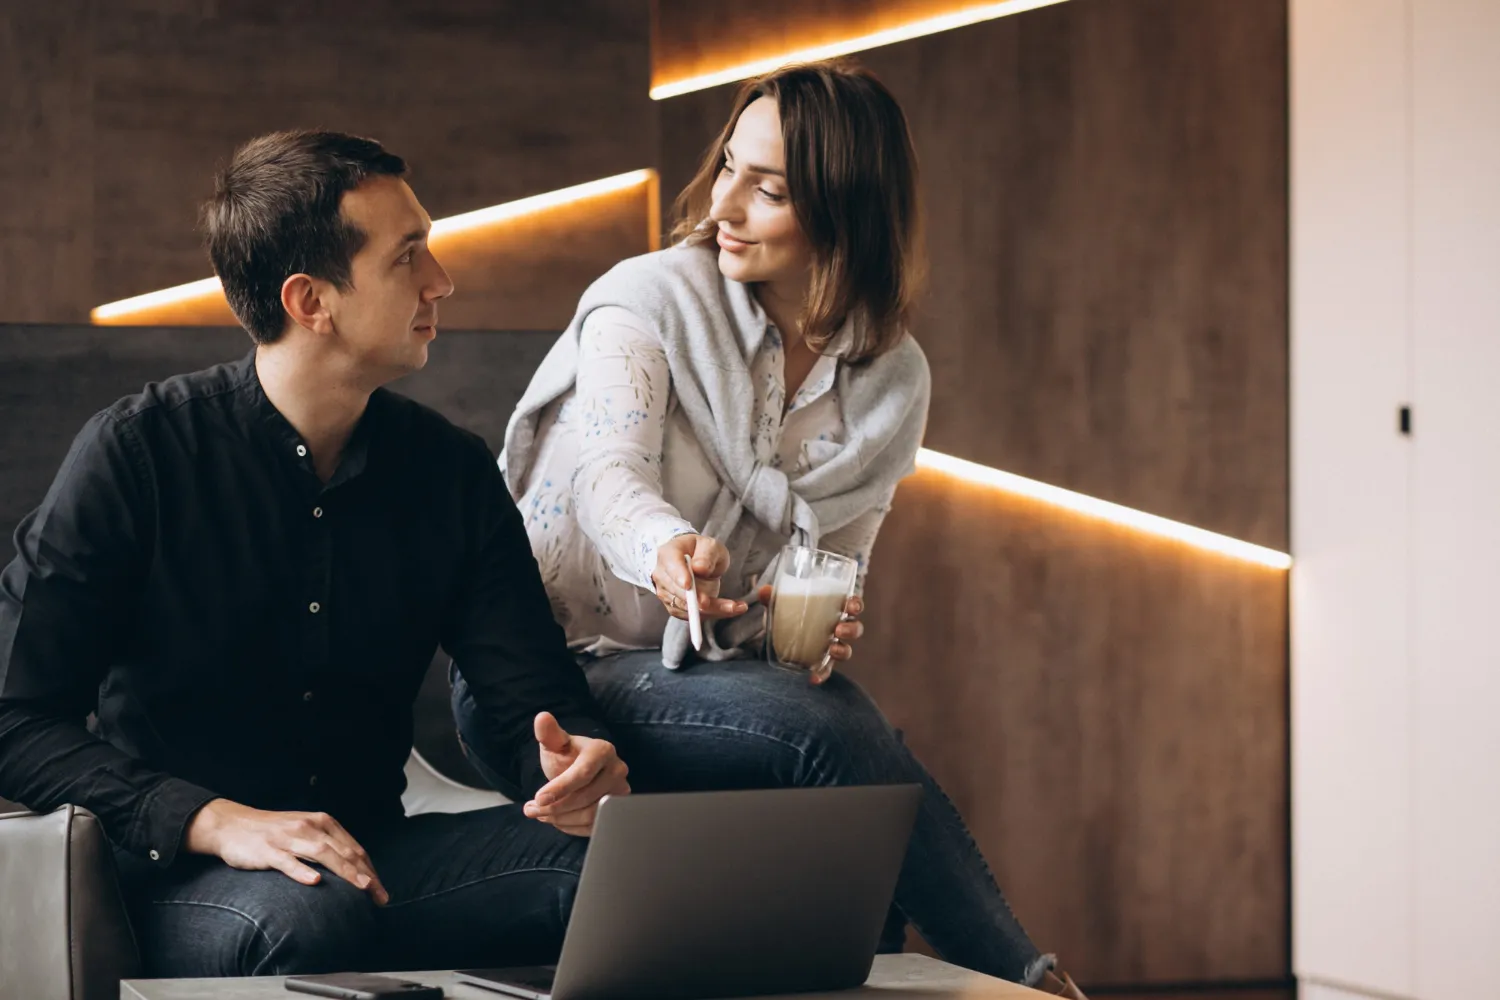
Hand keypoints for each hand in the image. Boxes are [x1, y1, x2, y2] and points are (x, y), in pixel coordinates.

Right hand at [184, 798, 388, 903]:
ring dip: (345, 871)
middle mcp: (309, 827)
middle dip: (365, 875)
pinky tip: (315, 882)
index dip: (370, 868)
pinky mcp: (268, 850)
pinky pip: (287, 862)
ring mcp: (289, 838)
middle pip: (344, 851)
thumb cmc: (274, 832)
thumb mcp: (306, 831)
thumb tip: (353, 867)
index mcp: (322, 822)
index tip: (380, 889)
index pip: (353, 847)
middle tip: (379, 896)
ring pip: (322, 854)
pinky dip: (302, 871)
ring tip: (362, 887)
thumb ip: (328, 845)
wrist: (232, 824)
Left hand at [524, 712, 630, 835]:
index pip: (583, 773)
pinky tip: (556, 820)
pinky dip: (571, 827)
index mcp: (603, 750)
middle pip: (586, 797)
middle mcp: (617, 770)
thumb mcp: (556, 743)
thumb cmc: (567, 755)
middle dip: (555, 807)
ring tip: (540, 815)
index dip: (560, 788)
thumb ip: (549, 733)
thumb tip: (541, 717)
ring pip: (591, 815)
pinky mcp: (617, 811)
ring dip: (561, 819)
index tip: (538, 798)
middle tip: (531, 810)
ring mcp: (620, 792)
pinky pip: (595, 826)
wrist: (581, 770)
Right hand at [651, 534, 746, 619]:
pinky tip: (731, 609)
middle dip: (703, 600)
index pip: (671, 566)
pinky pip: (693, 615)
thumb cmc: (701, 550)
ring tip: (737, 607)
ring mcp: (666, 593)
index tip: (688, 585)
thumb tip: (700, 568)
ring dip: (713, 610)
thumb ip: (706, 555)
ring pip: (688, 608)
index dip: (679, 576)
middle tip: (729, 605)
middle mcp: (662, 575)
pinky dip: (713, 614)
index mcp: (667, 554)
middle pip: (680, 592)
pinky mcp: (675, 607)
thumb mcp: (710, 546)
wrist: (693, 560)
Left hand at [757, 586, 864, 685]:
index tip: (850, 606)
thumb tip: (764, 591)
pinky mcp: (823, 662)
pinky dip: (822, 674)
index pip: (854, 606)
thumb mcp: (784, 603)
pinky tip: (813, 678)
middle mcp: (839, 628)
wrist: (782, 633)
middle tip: (838, 630)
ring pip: (847, 649)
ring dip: (843, 650)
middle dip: (851, 629)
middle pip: (855, 629)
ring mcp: (833, 646)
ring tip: (832, 649)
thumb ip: (775, 596)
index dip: (856, 605)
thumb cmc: (792, 613)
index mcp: (836, 609)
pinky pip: (827, 669)